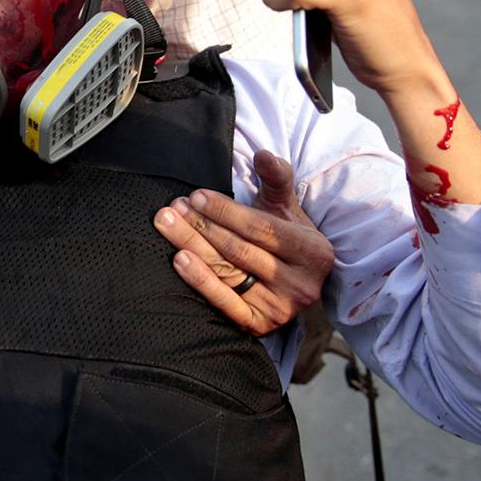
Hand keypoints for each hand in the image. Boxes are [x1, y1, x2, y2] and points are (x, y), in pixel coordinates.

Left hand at [154, 148, 333, 334]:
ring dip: (192, 247)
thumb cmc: (287, 239)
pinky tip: (179, 261)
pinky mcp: (261, 326)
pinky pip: (225, 303)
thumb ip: (276, 179)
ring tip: (167, 226)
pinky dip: (200, 282)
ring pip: (227, 273)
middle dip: (201, 227)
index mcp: (313, 251)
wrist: (297, 284)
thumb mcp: (287, 209)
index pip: (260, 228)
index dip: (226, 212)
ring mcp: (281, 308)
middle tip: (171, 209)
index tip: (196, 196)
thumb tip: (262, 154)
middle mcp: (300, 284)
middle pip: (239, 251)